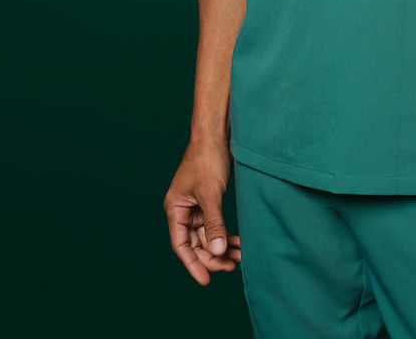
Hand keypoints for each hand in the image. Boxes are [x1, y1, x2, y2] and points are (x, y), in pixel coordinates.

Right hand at [163, 138, 241, 284]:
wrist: (218, 134)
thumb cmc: (208, 159)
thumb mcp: (210, 193)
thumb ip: (213, 223)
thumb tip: (216, 251)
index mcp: (175, 208)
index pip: (181, 244)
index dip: (193, 264)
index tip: (206, 281)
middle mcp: (183, 209)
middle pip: (195, 243)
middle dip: (212, 256)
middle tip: (231, 266)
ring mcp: (197, 206)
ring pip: (208, 235)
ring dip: (222, 246)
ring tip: (239, 257)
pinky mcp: (210, 200)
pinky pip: (216, 225)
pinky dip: (226, 234)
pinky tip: (239, 243)